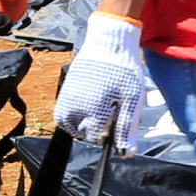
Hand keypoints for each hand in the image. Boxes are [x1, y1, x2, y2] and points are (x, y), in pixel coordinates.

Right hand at [53, 12, 154, 151]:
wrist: (109, 41)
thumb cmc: (124, 70)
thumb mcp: (132, 100)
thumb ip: (127, 128)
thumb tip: (126, 154)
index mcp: (93, 110)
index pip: (97, 138)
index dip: (110, 134)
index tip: (118, 122)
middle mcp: (76, 106)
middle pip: (83, 133)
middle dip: (98, 127)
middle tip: (113, 110)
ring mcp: (67, 98)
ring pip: (70, 124)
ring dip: (83, 124)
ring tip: (99, 109)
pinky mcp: (65, 90)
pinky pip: (63, 113)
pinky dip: (73, 115)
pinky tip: (88, 105)